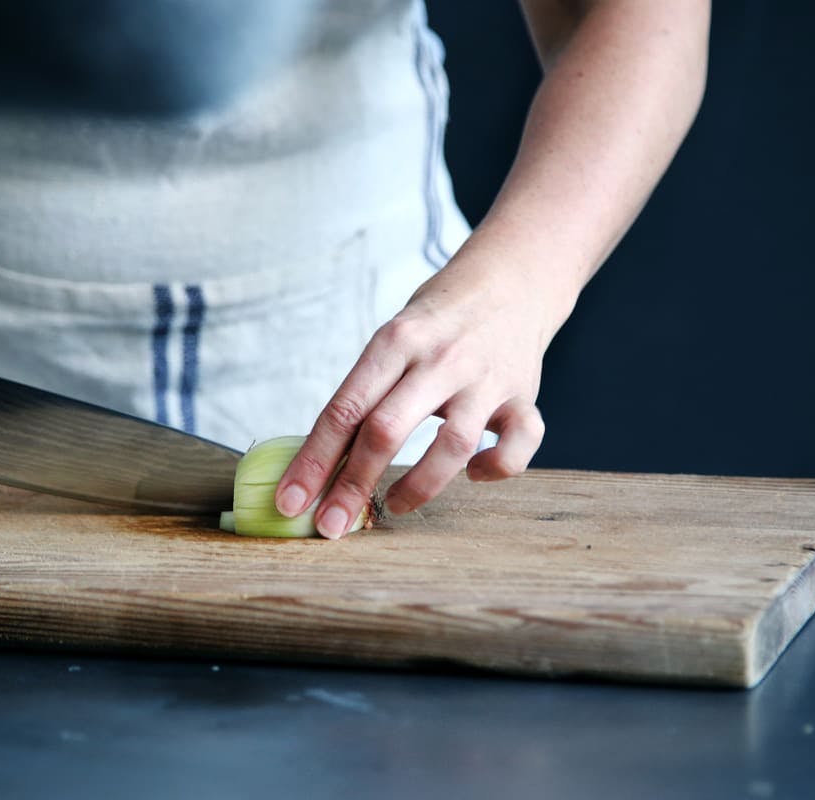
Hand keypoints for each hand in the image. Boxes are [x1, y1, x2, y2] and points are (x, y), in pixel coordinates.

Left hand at [274, 242, 555, 538]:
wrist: (511, 279)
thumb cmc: (436, 320)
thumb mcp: (393, 339)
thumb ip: (367, 392)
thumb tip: (319, 463)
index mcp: (395, 340)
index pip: (344, 409)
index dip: (314, 460)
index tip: (291, 501)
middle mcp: (440, 358)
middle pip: (385, 429)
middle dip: (352, 486)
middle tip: (331, 526)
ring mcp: (485, 378)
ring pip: (451, 445)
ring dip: (417, 487)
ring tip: (394, 505)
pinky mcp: (523, 395)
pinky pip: (519, 444)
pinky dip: (496, 468)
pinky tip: (474, 473)